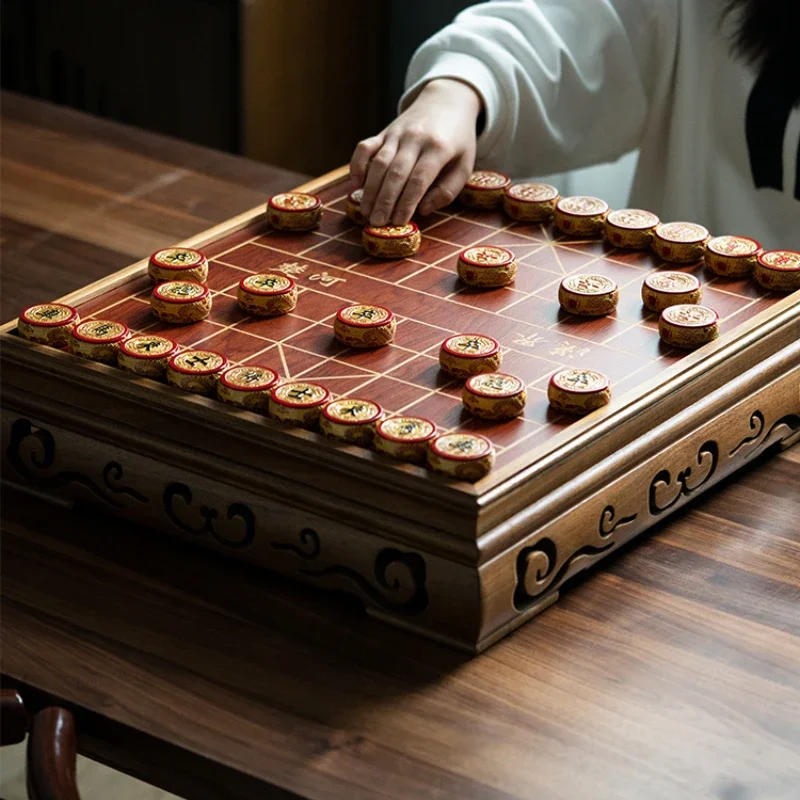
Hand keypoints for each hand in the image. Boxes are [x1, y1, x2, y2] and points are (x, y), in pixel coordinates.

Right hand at [350, 78, 481, 226]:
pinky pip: (365, 147)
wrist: (446, 101)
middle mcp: (415, 139)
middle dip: (385, 201)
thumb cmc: (457, 141)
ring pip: (378, 163)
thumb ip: (448, 190)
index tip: (399, 222)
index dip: (407, 202)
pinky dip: (357, 165)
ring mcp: (396, 133)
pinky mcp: (384, 132)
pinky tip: (355, 185)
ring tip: (365, 212)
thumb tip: (423, 209)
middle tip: (377, 223)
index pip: (419, 180)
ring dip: (370, 190)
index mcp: (439, 148)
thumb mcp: (464, 165)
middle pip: (396, 173)